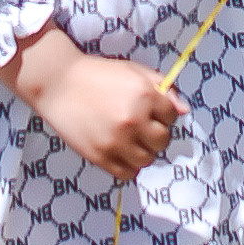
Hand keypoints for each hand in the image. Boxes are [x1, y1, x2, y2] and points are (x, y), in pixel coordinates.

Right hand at [0, 25, 183, 180]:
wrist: (58, 83)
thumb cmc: (98, 75)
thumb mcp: (133, 71)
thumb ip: (162, 88)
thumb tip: (184, 110)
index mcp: (145, 95)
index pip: (173, 116)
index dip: (163, 113)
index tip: (150, 110)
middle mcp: (133, 120)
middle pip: (163, 141)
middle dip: (155, 133)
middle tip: (140, 126)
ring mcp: (117, 140)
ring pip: (147, 159)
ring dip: (142, 151)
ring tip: (128, 138)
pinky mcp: (100, 156)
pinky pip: (127, 173)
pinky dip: (127, 165)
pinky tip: (119, 150)